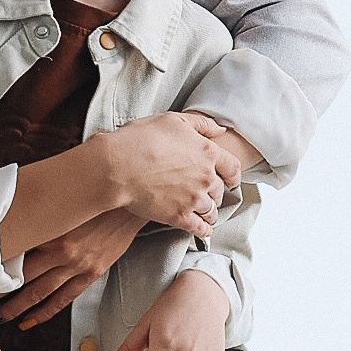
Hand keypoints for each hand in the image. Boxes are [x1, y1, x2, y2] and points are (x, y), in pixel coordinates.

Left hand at [0, 209, 146, 328]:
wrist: (130, 202)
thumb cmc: (96, 198)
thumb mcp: (62, 202)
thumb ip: (37, 215)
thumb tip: (10, 219)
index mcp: (52, 232)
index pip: (13, 256)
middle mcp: (63, 252)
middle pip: (22, 280)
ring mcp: (78, 266)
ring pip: (39, 294)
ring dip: (16, 309)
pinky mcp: (91, 274)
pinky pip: (63, 299)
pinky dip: (44, 313)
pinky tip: (30, 320)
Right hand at [102, 112, 240, 236]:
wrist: (118, 167)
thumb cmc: (141, 139)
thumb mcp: (173, 120)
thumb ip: (201, 124)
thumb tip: (220, 129)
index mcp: (207, 153)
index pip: (232, 166)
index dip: (233, 174)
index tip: (231, 179)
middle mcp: (205, 177)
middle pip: (220, 190)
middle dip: (216, 192)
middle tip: (209, 194)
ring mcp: (193, 199)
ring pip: (211, 210)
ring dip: (210, 211)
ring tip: (205, 212)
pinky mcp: (179, 216)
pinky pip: (199, 228)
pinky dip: (204, 230)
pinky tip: (204, 230)